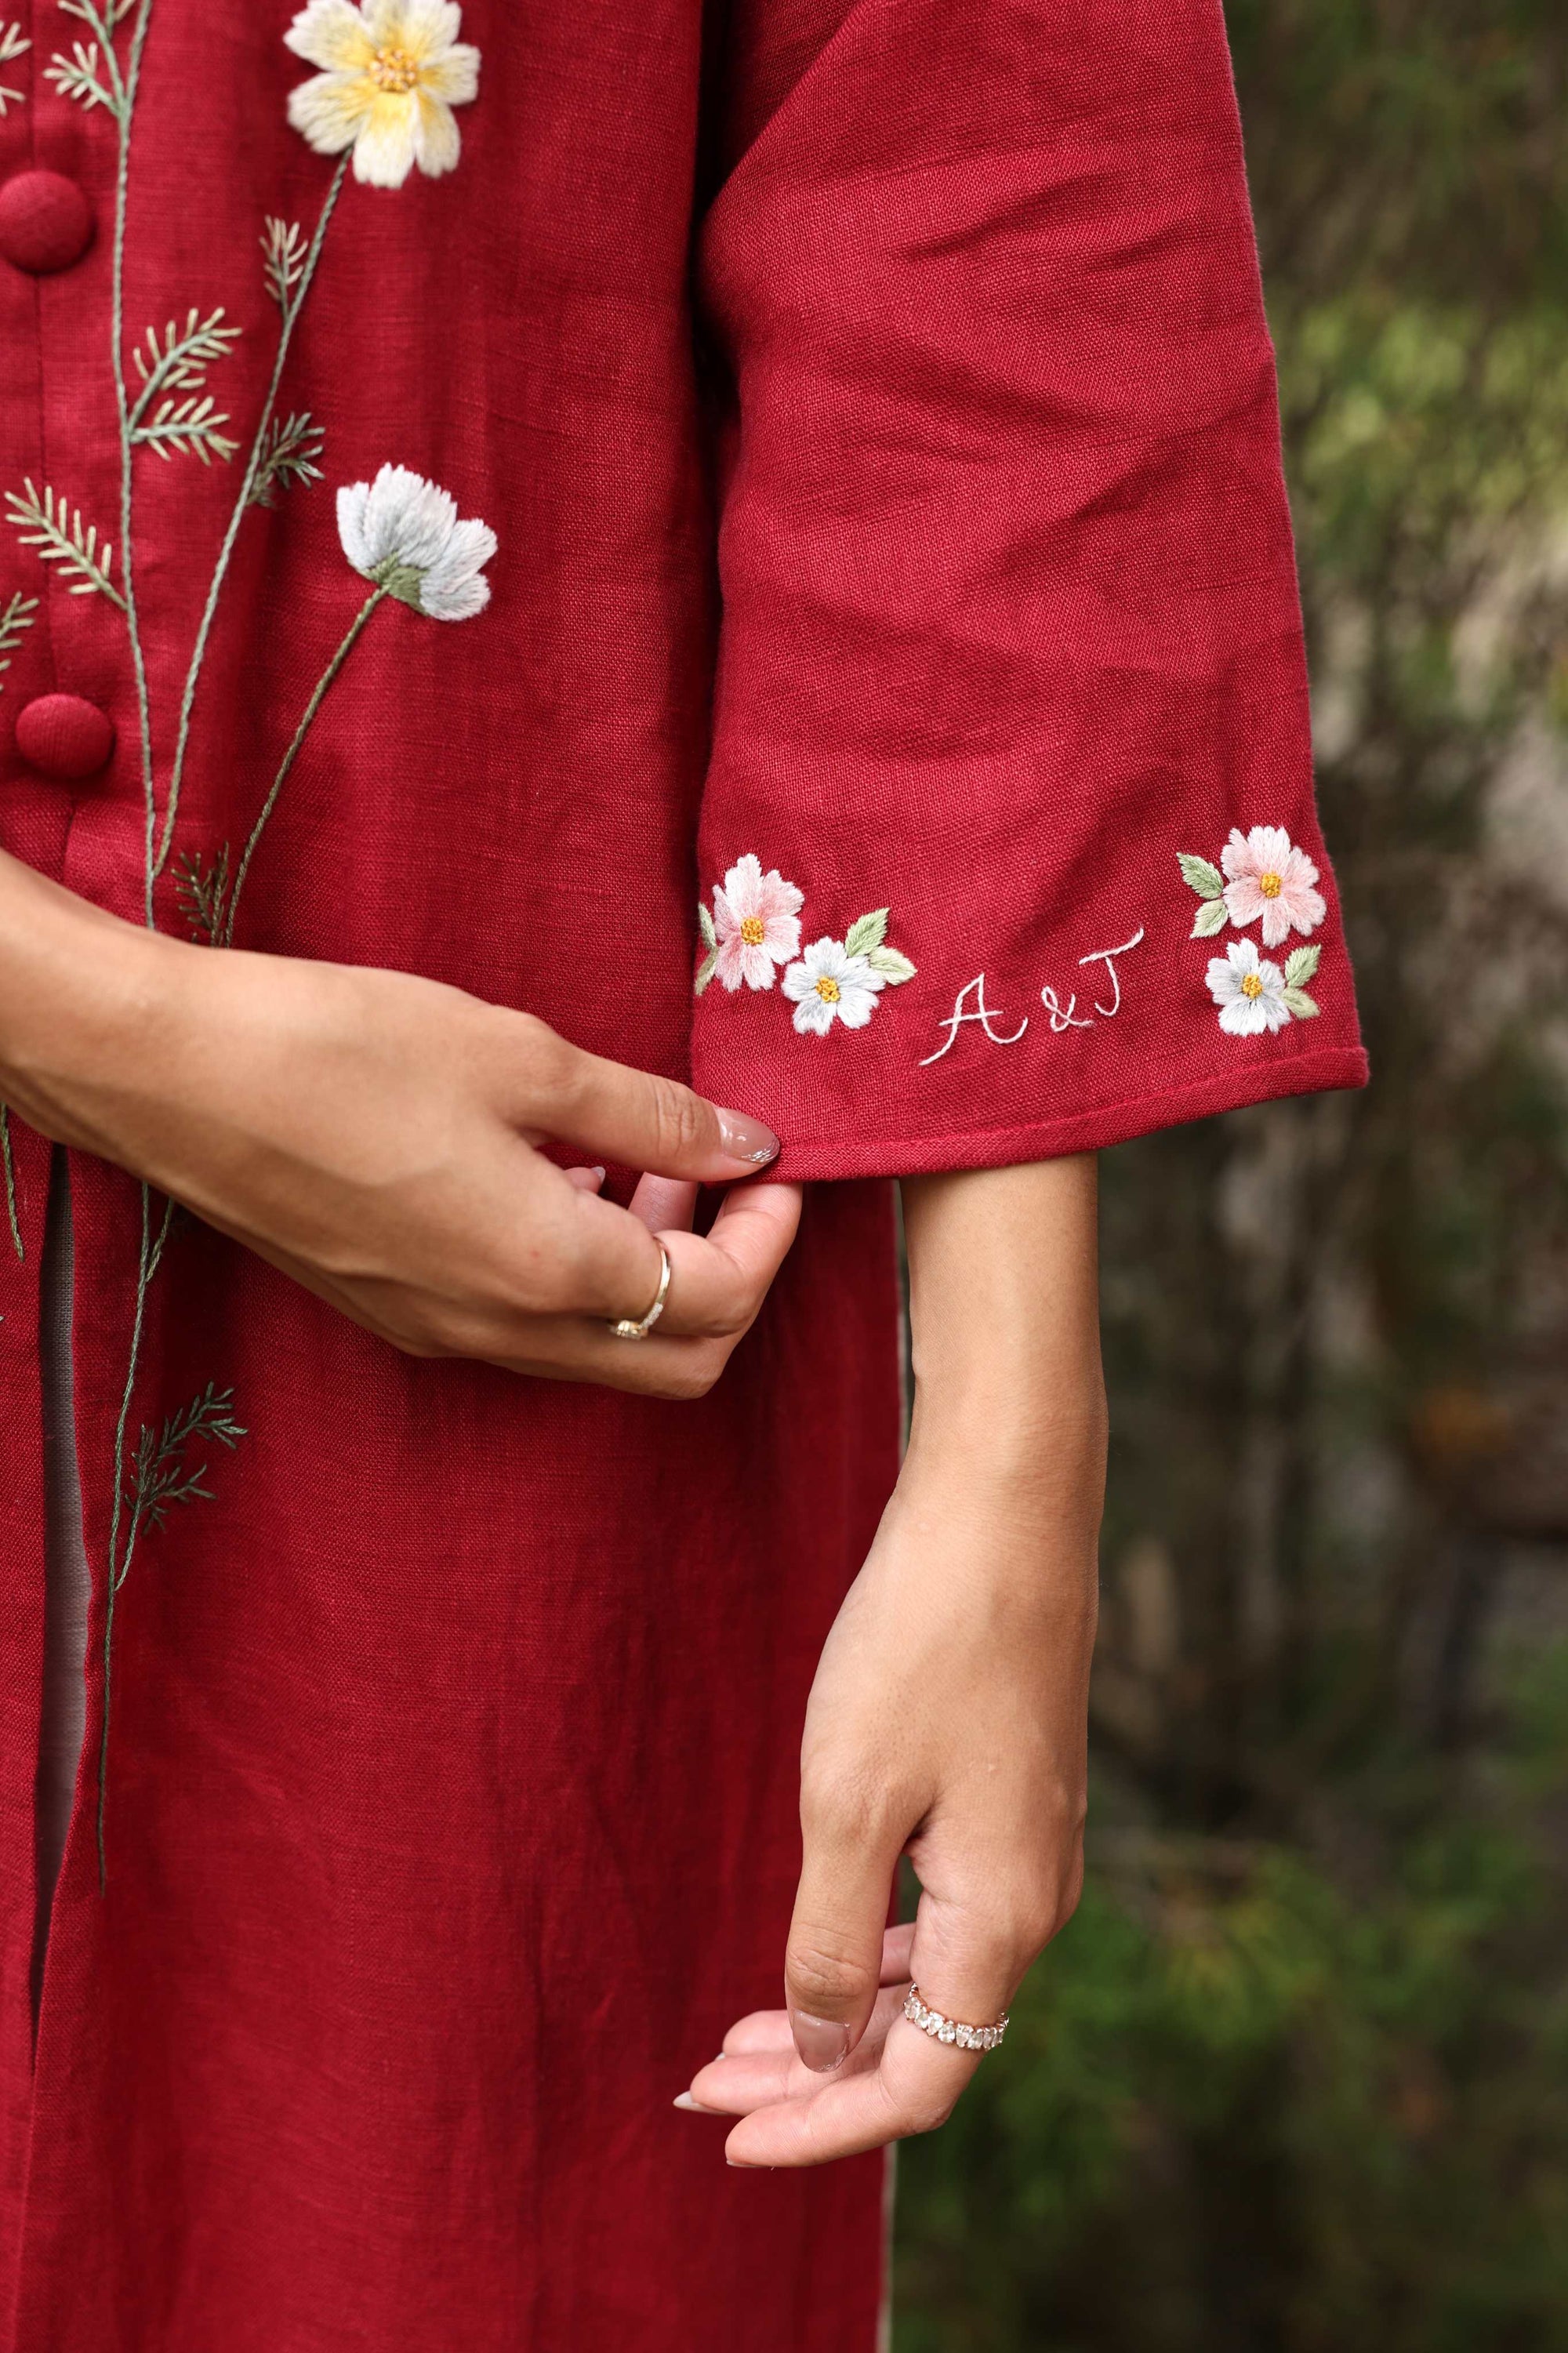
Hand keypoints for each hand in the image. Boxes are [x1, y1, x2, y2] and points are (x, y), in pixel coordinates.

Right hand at [0, 857, 798, 1396]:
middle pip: (677, 1362)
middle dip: (728, 1276)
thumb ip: (652, 1115)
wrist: (174, 1079)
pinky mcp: (400, 1312)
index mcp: (554, 1272)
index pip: (722, 1303)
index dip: (771, 1234)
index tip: (774, 1162)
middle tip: (723, 1176)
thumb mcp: (523, 1059)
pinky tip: (554, 1170)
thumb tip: (749, 1145)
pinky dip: (577, 1269)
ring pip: (600, 1349)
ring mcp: (446, 1335)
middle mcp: (505, 1331)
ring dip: (650, 1270)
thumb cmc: (344, 1051)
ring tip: (640, 1156)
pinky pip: (527, 1325)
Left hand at [674, 1158, 1103, 2157]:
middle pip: (925, 2035)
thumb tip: (826, 2048)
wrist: (1005, 1500)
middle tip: (701, 2081)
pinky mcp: (1011, 1786)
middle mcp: (1035, 1894)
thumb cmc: (925, 1640)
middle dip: (810, 2072)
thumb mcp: (850, 1801)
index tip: (722, 2130)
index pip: (918, 2081)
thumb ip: (835, 1941)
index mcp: (1006, 1916)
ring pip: (931, 1971)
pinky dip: (869, 1941)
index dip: (820, 2124)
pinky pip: (941, 1908)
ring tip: (736, 2026)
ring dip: (835, 2007)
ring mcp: (1029, 1838)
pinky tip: (816, 1929)